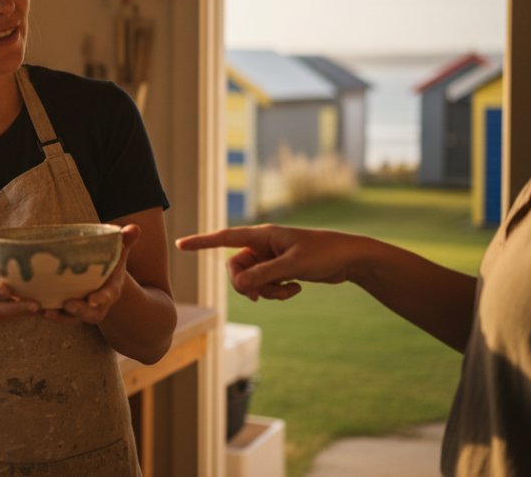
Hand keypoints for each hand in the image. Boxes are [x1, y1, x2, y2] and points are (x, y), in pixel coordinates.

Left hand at [45, 224, 139, 324]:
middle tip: (68, 305)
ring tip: (45, 311)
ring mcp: (81, 309)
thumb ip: (124, 242)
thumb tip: (134, 228)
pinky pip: (58, 316)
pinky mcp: (66, 311)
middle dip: (80, 311)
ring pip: (71, 319)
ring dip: (59, 317)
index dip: (101, 299)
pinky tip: (35, 308)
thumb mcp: (117, 252)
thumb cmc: (108, 263)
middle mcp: (96, 304)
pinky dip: (48, 313)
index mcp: (110, 290)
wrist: (101, 281)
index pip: (108, 296)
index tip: (92, 299)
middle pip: (90, 314)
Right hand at [176, 224, 361, 300]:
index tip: (180, 245)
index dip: (201, 242)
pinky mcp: (279, 269)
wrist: (350, 258)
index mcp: (262, 235)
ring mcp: (270, 258)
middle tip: (261, 296)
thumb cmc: (324, 254)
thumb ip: (263, 275)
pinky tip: (295, 290)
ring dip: (265, 291)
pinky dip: (276, 292)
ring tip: (287, 292)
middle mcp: (262, 245)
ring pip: (251, 280)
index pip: (224, 238)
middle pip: (236, 268)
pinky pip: (265, 285)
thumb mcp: (292, 266)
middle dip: (247, 285)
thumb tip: (239, 286)